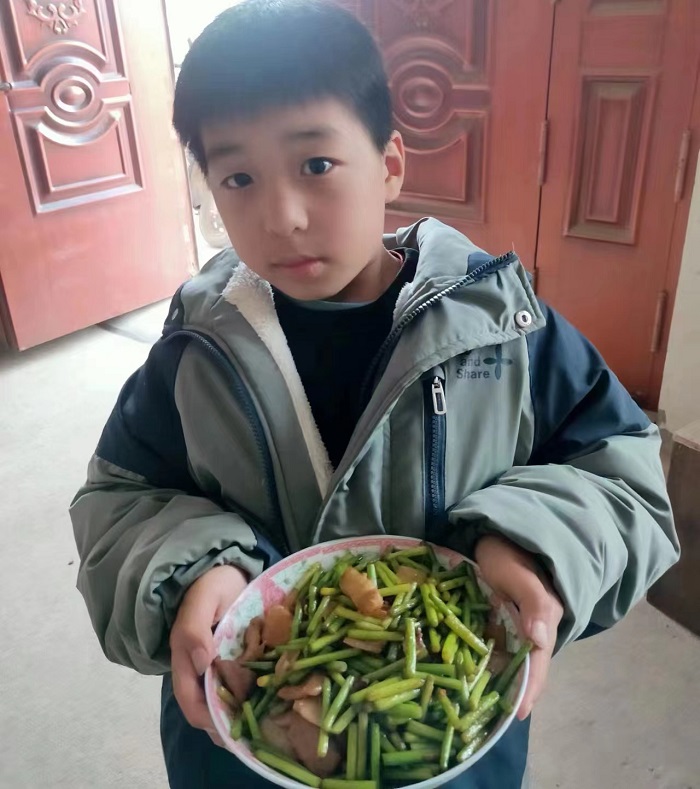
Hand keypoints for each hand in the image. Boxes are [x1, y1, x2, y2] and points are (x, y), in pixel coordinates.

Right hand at [170, 564, 247, 743]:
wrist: (227, 569)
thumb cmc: (212, 583)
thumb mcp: (203, 599)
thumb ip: (195, 628)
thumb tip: (201, 663)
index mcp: (185, 655)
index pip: (190, 699)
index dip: (207, 719)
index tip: (229, 731)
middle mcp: (197, 665)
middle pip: (205, 707)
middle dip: (223, 725)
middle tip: (250, 737)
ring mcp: (214, 663)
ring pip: (220, 699)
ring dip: (235, 715)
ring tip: (260, 727)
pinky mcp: (231, 658)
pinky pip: (236, 684)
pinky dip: (246, 697)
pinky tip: (266, 703)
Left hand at [474, 534, 562, 719]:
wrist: (497, 530)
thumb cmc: (511, 551)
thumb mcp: (520, 573)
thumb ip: (533, 602)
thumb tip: (540, 640)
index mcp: (542, 621)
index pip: (538, 664)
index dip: (529, 690)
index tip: (515, 716)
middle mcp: (530, 628)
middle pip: (523, 667)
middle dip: (508, 693)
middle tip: (485, 720)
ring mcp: (512, 624)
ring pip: (506, 658)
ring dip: (493, 679)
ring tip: (470, 704)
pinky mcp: (496, 618)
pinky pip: (490, 644)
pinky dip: (480, 659)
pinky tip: (461, 671)